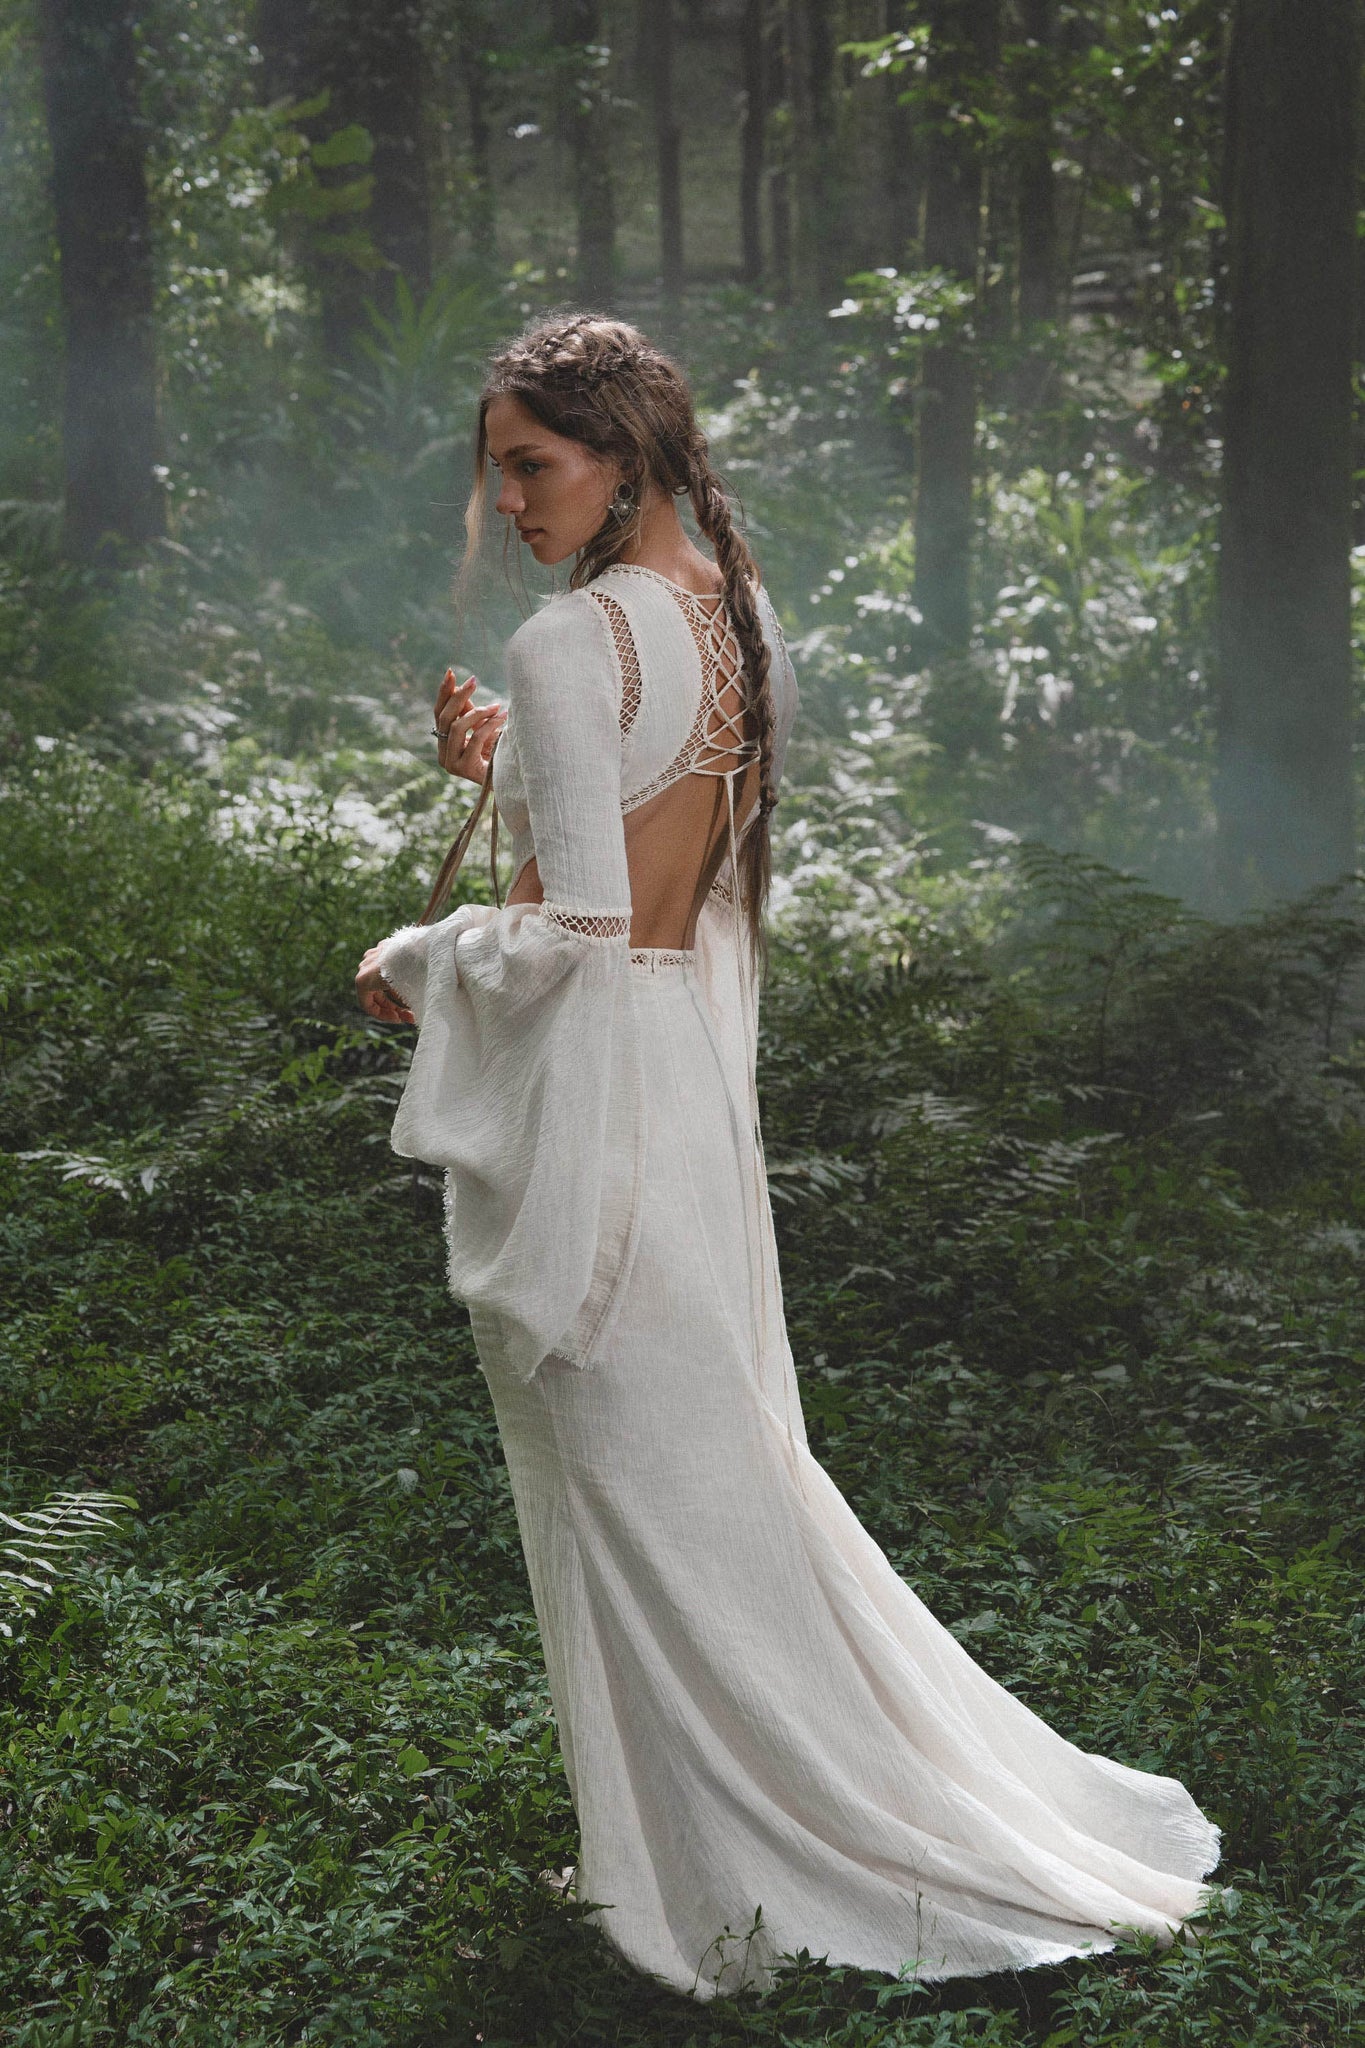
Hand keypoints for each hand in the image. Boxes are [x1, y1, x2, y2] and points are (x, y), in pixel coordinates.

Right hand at [356, 945, 414, 1024]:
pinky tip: (413, 985)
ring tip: (414, 1003)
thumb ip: (399, 1007)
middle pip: (376, 993)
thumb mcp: (404, 995)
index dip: (383, 1016)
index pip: (367, 1005)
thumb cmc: (413, 972)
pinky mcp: (385, 946)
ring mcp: (374, 953)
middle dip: (393, 1007)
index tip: (398, 1019)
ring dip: (397, 994)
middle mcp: (364, 966)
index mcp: (363, 980)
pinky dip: (397, 979)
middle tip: (409, 1016)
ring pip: (382, 980)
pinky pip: (387, 967)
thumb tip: (409, 1017)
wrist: (424, 946)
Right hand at [434, 667, 505, 784]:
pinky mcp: (463, 769)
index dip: (444, 693)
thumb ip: (470, 712)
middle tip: (473, 680)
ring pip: (457, 727)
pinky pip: (474, 739)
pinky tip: (502, 717)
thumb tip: (460, 686)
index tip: (450, 673)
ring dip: (478, 713)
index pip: (439, 714)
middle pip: (445, 718)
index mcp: (444, 744)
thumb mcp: (482, 729)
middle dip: (459, 697)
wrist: (512, 780)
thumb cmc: (498, 754)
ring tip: (496, 707)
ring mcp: (451, 764)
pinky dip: (489, 725)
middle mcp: (443, 755)